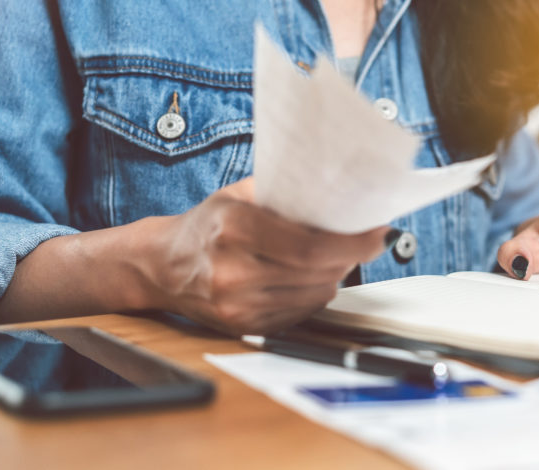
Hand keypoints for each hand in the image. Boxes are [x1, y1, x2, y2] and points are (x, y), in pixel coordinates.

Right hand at [146, 177, 390, 334]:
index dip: (352, 243)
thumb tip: (340, 194)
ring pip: (314, 295)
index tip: (377, 233)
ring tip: (336, 255)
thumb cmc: (206, 225)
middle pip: (317, 272)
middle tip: (364, 240)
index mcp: (234, 230)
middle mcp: (233, 272)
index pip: (310, 247)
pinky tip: (310, 276)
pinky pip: (300, 312)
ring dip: (334, 274)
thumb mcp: (239, 196)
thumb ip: (285, 195)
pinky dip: (315, 293)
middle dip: (350, 256)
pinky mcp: (243, 327)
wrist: (161, 266)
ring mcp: (237, 306)